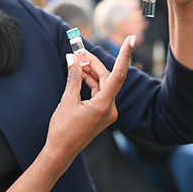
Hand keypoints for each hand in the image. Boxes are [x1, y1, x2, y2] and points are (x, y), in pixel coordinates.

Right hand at [44, 35, 134, 163]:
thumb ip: (73, 78)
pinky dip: (90, 83)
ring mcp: (107, 112)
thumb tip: (73, 59)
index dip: (125, 55)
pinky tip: (80, 75)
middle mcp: (110, 109)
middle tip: (79, 51)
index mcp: (104, 106)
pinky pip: (99, 93)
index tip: (131, 39)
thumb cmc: (63, 130)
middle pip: (107, 78)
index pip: (118, 75)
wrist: (61, 152)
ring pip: (103, 85)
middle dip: (94, 64)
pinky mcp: (102, 114)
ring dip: (90, 73)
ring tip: (76, 62)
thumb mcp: (67, 101)